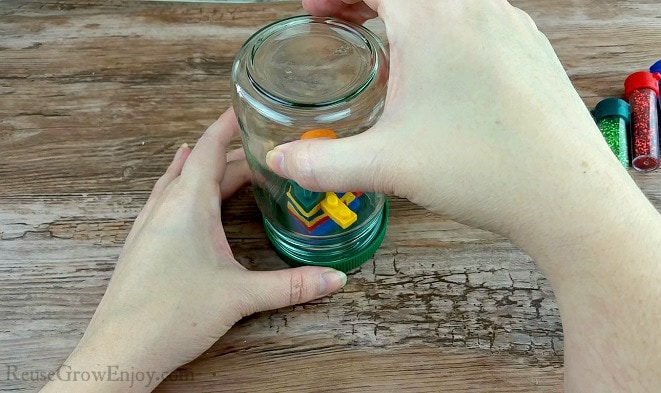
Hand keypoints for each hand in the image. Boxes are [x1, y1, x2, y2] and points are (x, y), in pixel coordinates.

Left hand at [41, 109, 346, 392]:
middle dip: (230, 153)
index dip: (227, 126)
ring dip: (203, 168)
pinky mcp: (143, 244)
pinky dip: (181, 187)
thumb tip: (335, 279)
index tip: (244, 108)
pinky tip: (182, 194)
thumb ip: (292, 286)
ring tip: (224, 158)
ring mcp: (149, 225)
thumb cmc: (172, 316)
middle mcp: (165, 207)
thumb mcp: (240, 296)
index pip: (210, 150)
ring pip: (178, 181)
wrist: (120, 352)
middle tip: (261, 148)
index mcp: (188, 205)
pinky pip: (164, 200)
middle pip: (200, 165)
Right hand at [269, 1, 625, 247]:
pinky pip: (478, 17)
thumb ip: (321, 163)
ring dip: (408, 13)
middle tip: (341, 19)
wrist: (567, 195)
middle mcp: (474, 8)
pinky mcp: (532, 46)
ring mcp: (510, 23)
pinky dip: (446, 27)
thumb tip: (279, 162)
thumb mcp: (386, 166)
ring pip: (445, 1)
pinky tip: (441, 71)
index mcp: (432, 21)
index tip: (316, 8)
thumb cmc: (482, 171)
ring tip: (388, 47)